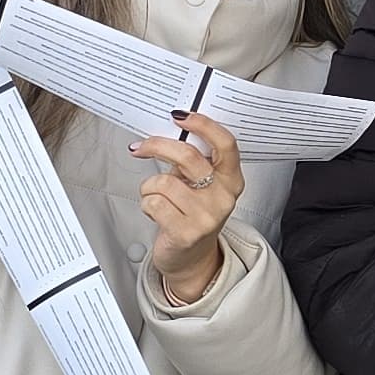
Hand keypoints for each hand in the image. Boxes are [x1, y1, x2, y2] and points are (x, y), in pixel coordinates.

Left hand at [132, 113, 243, 304]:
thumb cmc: (191, 213)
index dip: (203, 126)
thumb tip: (166, 132)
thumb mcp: (199, 184)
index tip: (180, 116)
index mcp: (231, 179)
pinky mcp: (186, 232)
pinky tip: (156, 212)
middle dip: (158, 146)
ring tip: (157, 197)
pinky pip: (153, 202)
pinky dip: (146, 204)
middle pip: (188, 156)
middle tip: (142, 146)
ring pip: (163, 181)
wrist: (190, 258)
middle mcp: (223, 197)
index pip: (226, 144)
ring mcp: (206, 216)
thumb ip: (191, 160)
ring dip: (150, 187)